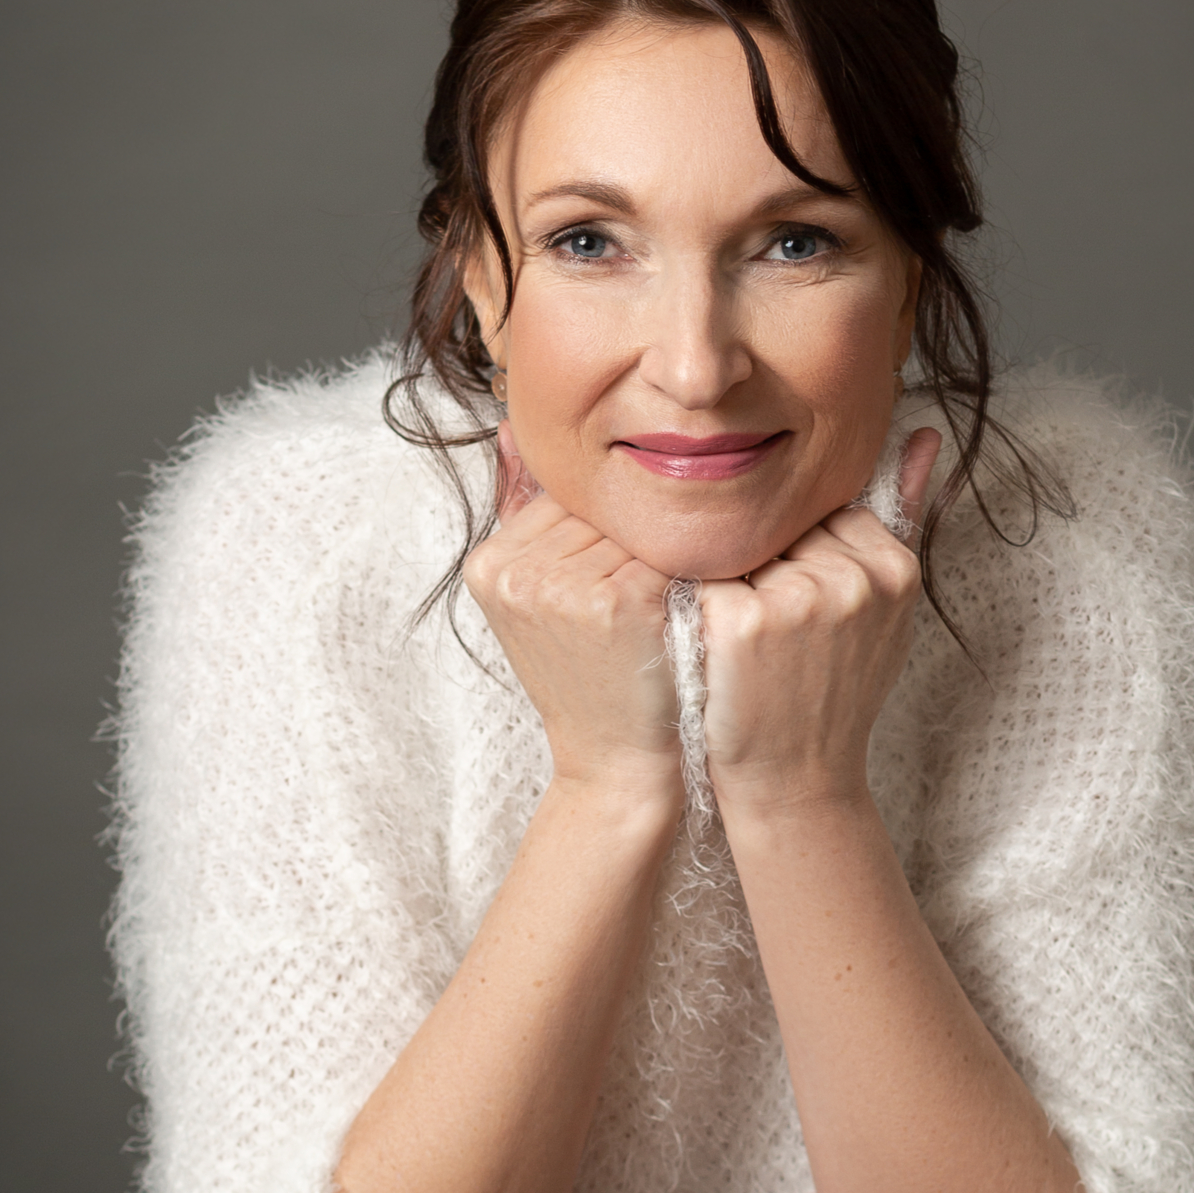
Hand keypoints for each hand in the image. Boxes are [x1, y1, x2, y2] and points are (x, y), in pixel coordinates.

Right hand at [462, 424, 683, 814]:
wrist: (617, 768)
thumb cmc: (595, 684)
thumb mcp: (547, 601)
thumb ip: (528, 514)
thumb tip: (509, 425)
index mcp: (489, 562)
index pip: (569, 505)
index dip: (614, 534)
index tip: (638, 568)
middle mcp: (512, 570)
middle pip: (602, 513)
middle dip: (641, 537)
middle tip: (673, 576)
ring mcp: (557, 586)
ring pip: (637, 530)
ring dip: (671, 550)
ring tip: (690, 588)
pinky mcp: (612, 604)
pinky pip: (667, 556)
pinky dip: (695, 572)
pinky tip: (704, 597)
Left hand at [697, 428, 941, 816]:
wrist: (796, 781)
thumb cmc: (835, 692)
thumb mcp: (886, 610)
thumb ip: (905, 515)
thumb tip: (926, 433)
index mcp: (895, 566)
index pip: (829, 515)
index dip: (804, 558)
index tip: (802, 610)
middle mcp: (855, 577)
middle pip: (786, 528)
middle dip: (771, 567)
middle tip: (776, 637)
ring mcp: (799, 599)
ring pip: (744, 550)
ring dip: (735, 585)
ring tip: (752, 647)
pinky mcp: (742, 622)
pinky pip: (703, 579)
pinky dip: (699, 609)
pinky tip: (717, 651)